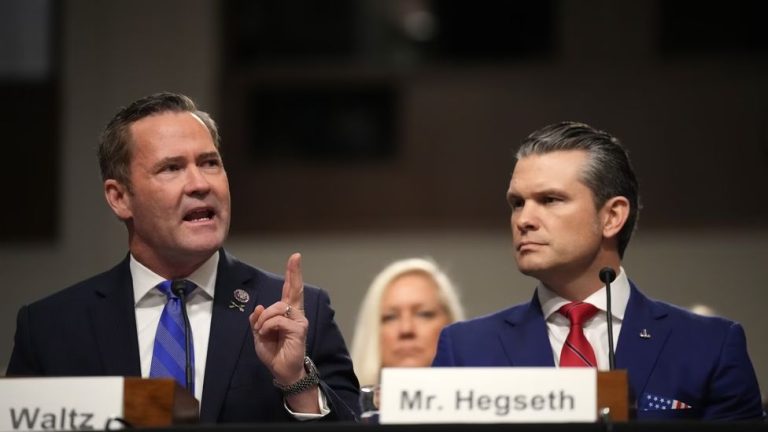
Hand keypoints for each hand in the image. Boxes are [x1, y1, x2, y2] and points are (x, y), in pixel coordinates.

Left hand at [249, 253, 307, 384]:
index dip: (293, 274)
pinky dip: (267, 326)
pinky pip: (278, 320)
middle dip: (294, 273)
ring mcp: (299, 320)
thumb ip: (258, 320)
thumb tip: (258, 307)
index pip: (290, 290)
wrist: (282, 371)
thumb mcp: (259, 335)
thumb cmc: (273, 352)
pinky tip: (265, 334)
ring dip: (264, 319)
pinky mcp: (299, 328)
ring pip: (277, 308)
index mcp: (287, 313)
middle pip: (294, 290)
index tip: (295, 258)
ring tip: (262, 332)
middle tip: (295, 257)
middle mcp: (296, 313)